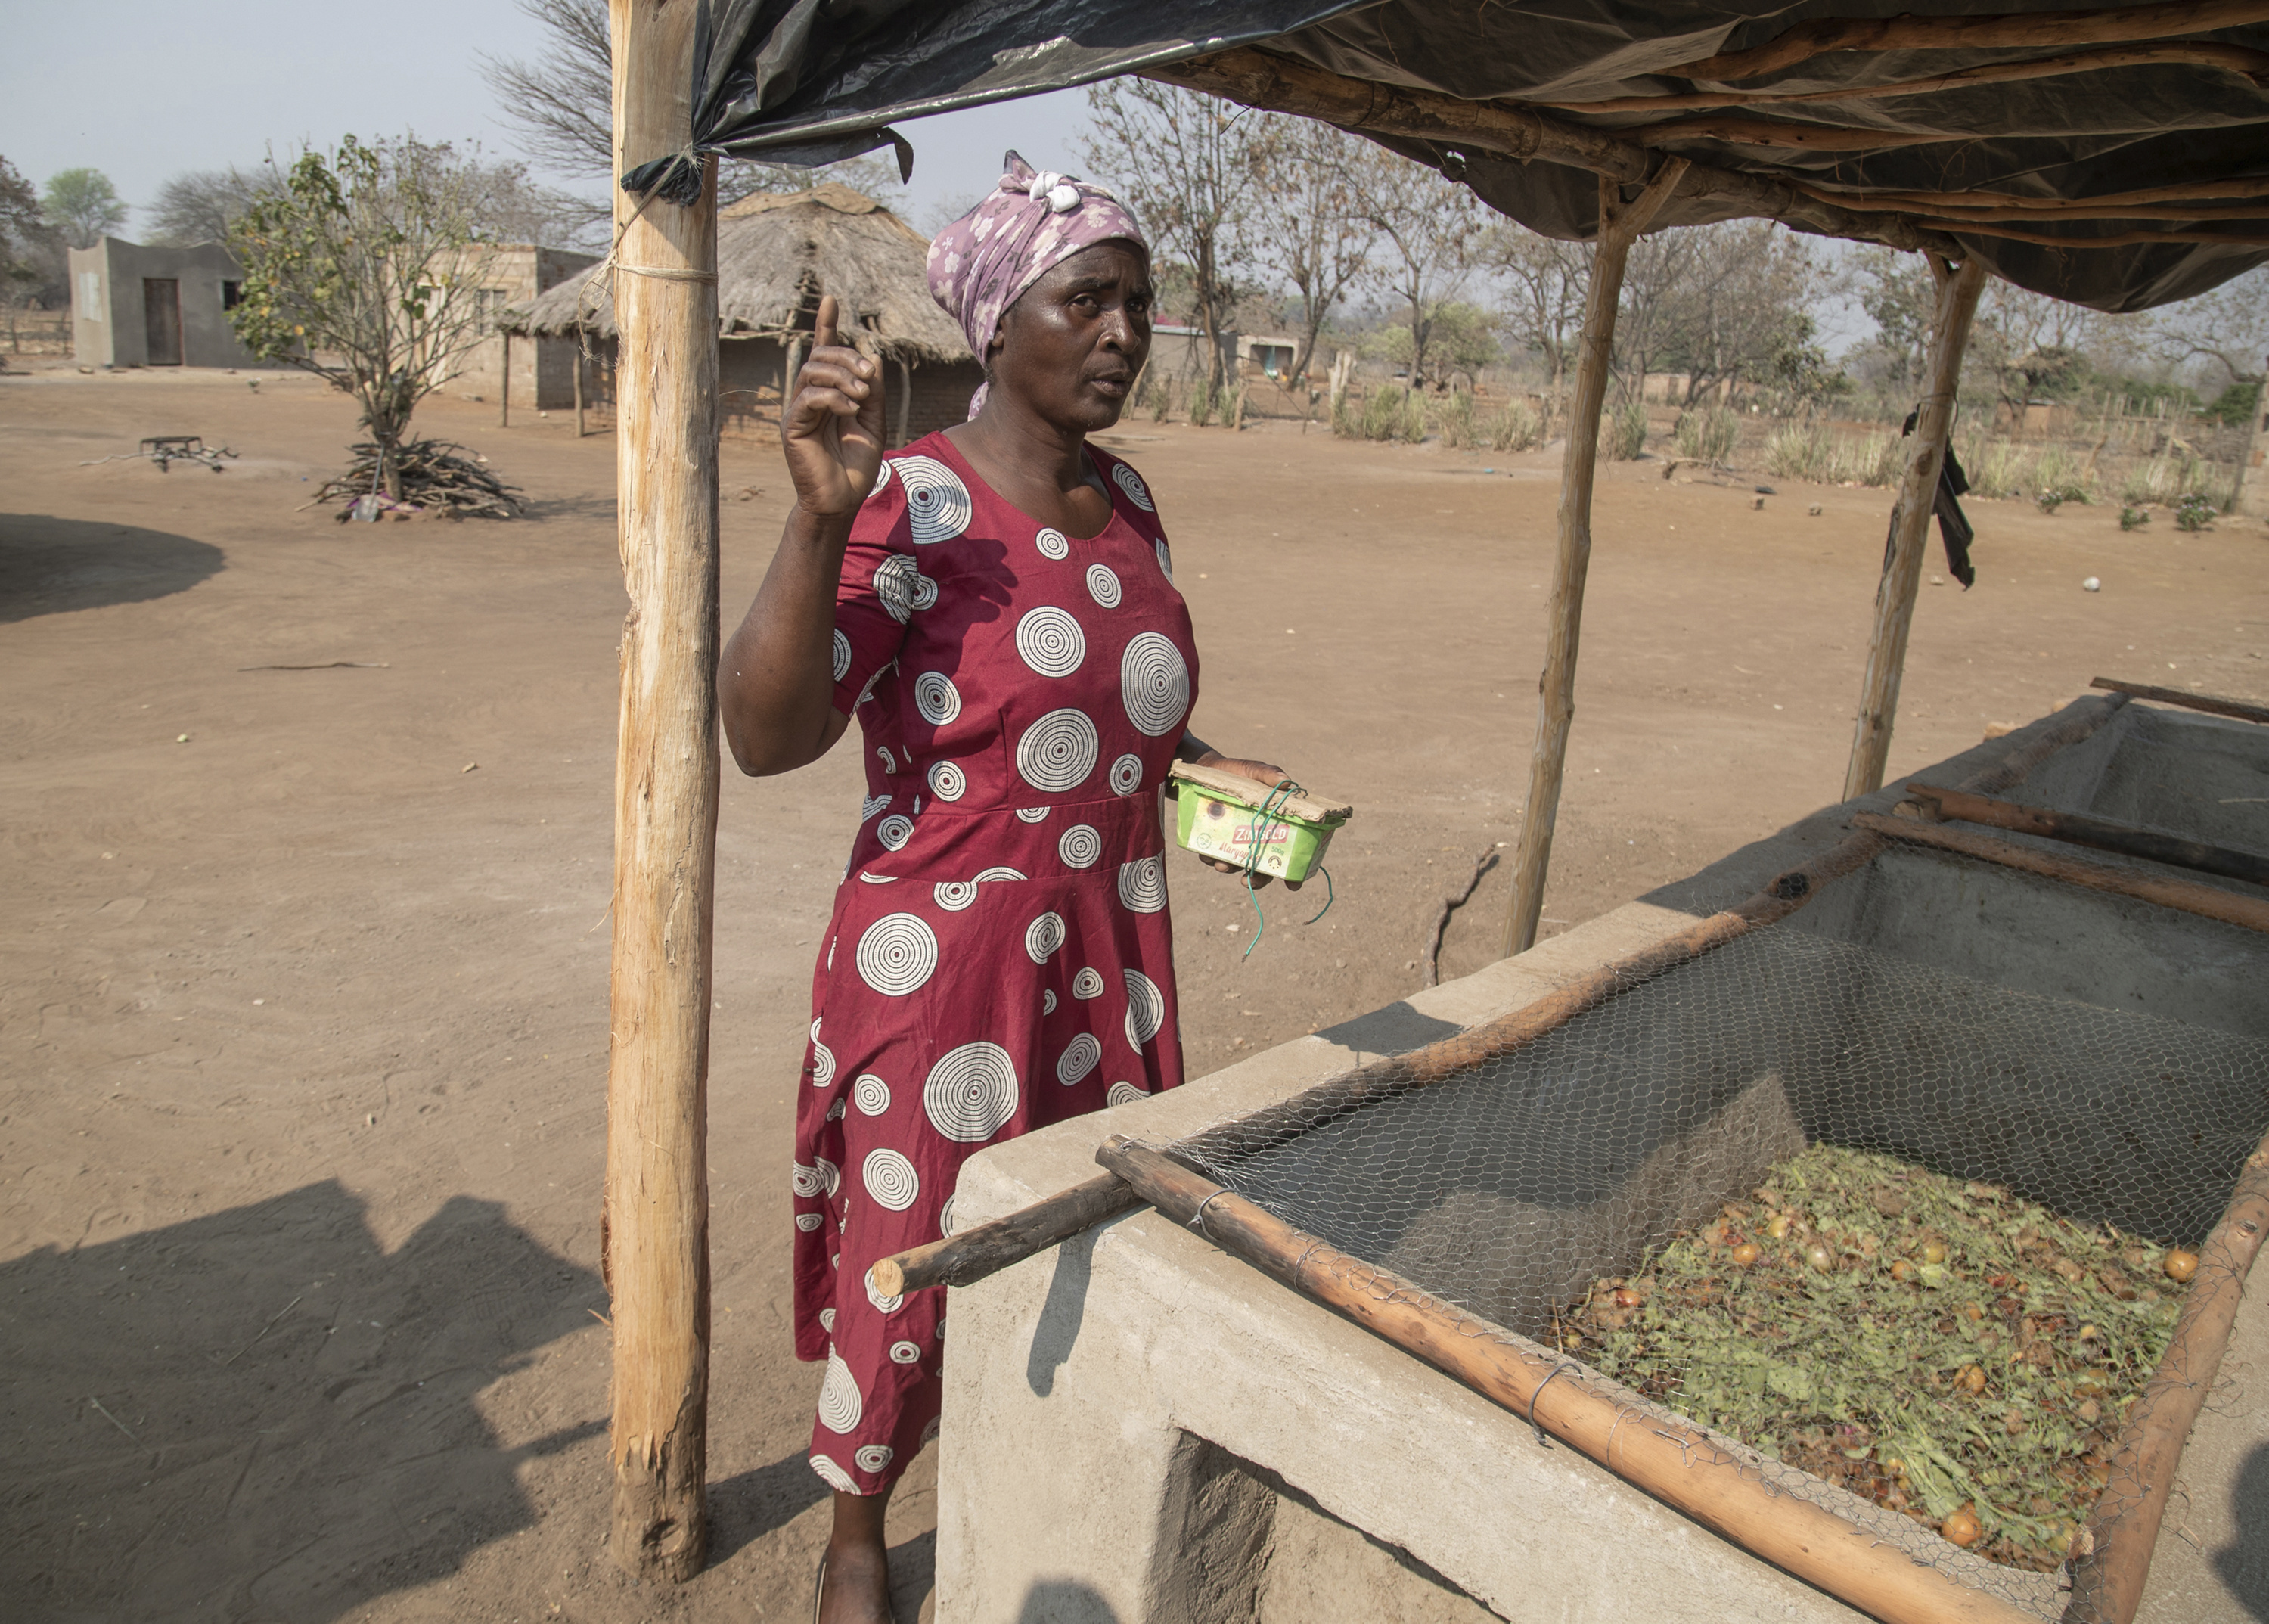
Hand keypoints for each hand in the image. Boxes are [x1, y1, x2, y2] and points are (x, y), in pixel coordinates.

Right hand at [781, 293, 885, 517]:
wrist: (843, 499)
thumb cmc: (857, 464)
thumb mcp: (875, 422)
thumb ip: (874, 391)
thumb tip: (872, 357)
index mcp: (830, 393)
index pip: (824, 352)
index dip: (827, 325)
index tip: (831, 299)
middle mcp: (810, 397)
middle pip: (820, 356)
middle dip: (847, 357)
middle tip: (869, 375)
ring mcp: (799, 410)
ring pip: (812, 371)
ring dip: (842, 376)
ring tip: (862, 396)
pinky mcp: (793, 426)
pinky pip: (809, 397)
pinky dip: (834, 397)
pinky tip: (850, 409)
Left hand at [1192, 752, 1302, 890]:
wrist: (1204, 769)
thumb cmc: (1235, 771)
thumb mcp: (1252, 770)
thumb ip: (1267, 774)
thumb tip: (1286, 782)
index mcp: (1272, 824)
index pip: (1287, 851)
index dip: (1291, 871)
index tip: (1292, 885)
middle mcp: (1254, 836)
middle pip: (1262, 866)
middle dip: (1257, 879)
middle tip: (1248, 881)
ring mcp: (1233, 839)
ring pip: (1235, 864)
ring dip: (1229, 868)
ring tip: (1221, 864)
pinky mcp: (1213, 838)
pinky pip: (1212, 854)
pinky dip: (1210, 857)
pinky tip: (1206, 854)